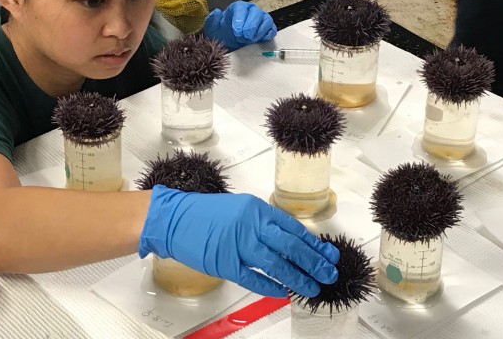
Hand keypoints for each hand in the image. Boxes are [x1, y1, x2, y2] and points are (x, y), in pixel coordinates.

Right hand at [139, 185, 338, 297]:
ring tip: (311, 287)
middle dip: (313, 262)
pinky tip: (281, 293)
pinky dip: (268, 287)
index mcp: (256, 210)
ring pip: (275, 264)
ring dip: (296, 278)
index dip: (313, 243)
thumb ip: (262, 222)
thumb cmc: (205, 213)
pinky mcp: (225, 263)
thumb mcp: (240, 208)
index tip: (328, 254)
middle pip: (290, 246)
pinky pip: (252, 278)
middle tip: (328, 273)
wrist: (174, 218)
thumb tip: (290, 241)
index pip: (292, 228)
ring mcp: (238, 245)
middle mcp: (250, 225)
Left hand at [204, 1, 276, 50]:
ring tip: (250, 40)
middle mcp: (251, 10)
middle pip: (256, 13)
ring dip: (259, 31)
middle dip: (250, 26)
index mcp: (237, 8)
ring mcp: (261, 19)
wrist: (229, 43)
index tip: (236, 32)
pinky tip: (260, 40)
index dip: (240, 20)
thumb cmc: (222, 34)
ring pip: (266, 20)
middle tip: (244, 37)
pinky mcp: (267, 29)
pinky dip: (267, 34)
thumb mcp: (212, 28)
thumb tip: (217, 12)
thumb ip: (212, 20)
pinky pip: (272, 29)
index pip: (241, 8)